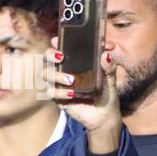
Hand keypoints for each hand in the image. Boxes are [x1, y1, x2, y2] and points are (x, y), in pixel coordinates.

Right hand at [43, 36, 122, 155]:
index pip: (62, 47)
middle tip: (61, 57)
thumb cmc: (106, 95)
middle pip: (47, 57)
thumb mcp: (110, 81)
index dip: (59, 41)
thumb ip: (109, 68)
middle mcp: (64, 70)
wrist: (104, 117)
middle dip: (50, 54)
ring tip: (72, 80)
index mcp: (76, 63)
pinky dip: (60, 92)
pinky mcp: (58, 98)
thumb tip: (107, 55)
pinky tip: (72, 94)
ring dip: (57, 74)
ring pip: (46, 74)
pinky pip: (51, 92)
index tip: (58, 38)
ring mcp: (59, 84)